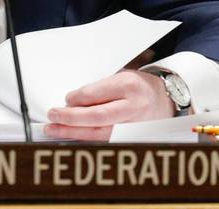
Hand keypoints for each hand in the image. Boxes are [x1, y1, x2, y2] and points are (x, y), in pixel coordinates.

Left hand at [44, 69, 174, 140]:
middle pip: (98, 117)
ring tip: (54, 129)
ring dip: (74, 132)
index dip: (77, 98)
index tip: (66, 99)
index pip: (97, 94)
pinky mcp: (133, 138)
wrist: (165, 100)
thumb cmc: (138, 86)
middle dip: (71, 118)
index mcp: (128, 85)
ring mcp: (135, 125)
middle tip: (53, 116)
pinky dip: (86, 139)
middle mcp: (133, 106)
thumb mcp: (120, 76)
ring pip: (100, 134)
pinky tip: (72, 136)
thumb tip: (72, 101)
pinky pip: (106, 141)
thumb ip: (98, 88)